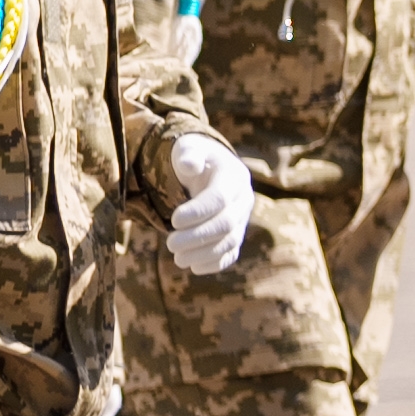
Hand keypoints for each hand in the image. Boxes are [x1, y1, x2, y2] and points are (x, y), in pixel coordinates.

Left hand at [165, 134, 254, 276]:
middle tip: (170, 244)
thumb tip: (190, 166)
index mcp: (234, 176)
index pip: (220, 199)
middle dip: (198, 237)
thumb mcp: (188, 148)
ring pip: (230, 242)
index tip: (174, 221)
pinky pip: (231, 253)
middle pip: (226, 224)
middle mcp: (244, 199)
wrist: (209, 169)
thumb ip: (188, 154)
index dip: (198, 212)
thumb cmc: (194, 158)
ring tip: (177, 258)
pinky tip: (194, 267)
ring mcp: (243, 219)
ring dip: (203, 253)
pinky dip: (215, 263)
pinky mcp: (236, 234)